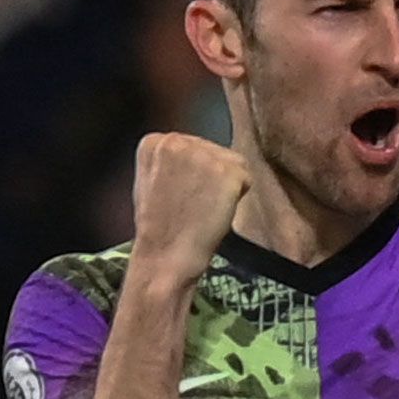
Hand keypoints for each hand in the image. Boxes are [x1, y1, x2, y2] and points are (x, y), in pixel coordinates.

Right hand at [131, 132, 250, 282]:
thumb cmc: (160, 229)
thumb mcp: (153, 181)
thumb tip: (199, 154)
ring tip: (203, 209)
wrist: (165, 258)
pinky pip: (246, 178)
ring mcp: (202, 153)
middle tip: (195, 206)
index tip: (181, 195)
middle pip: (215, 151)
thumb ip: (173, 161)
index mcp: (154, 142)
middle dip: (212, 178)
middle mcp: (176, 140)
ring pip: (233, 163)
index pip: (194, 146)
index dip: (194, 174)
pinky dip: (238, 198)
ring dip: (226, 187)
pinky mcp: (225, 170)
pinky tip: (216, 211)